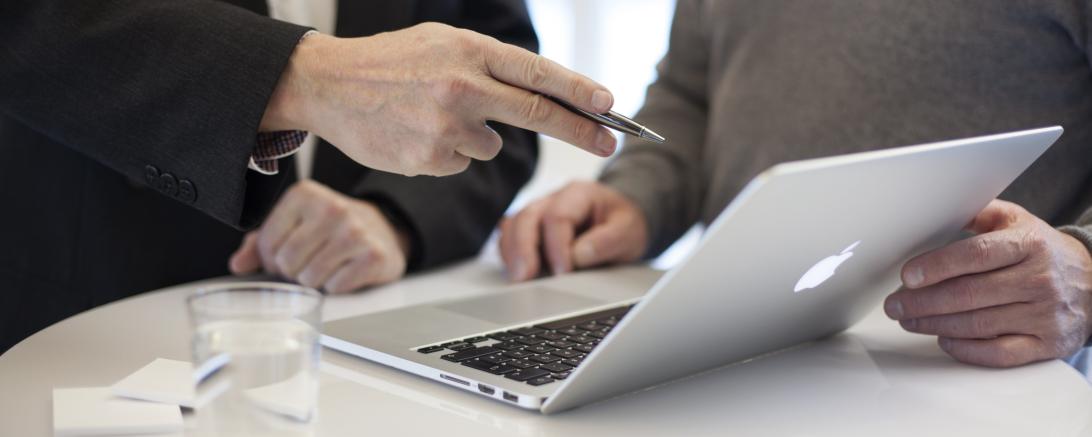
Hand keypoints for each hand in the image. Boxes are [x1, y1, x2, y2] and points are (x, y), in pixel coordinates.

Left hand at [228, 180, 409, 292]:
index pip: (267, 244)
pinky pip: (336, 287)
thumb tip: (238, 265)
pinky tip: (345, 270)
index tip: (286, 255)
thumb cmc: (330, 229)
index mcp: (304, 194)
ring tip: (327, 266)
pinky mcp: (374, 255)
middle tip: (307, 263)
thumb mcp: (294, 225)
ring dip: (314, 281)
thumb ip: (260, 242)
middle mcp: (331, 208)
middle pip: (287, 262)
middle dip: (293, 272)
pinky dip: (337, 286)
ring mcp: (355, 232)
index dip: (271, 259)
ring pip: (310, 278)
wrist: (382, 230)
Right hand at [261, 23, 617, 176]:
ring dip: (476, 136)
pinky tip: (417, 132)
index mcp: (469, 51)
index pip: (538, 73)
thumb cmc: (390, 62)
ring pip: (491, 144)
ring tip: (432, 114)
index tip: (610, 105)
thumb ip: (489, 64)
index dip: (580, 91)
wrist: (327, 84)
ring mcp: (446, 126)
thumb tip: (542, 91)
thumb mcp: (442, 43)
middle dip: (581, 130)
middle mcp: (462, 87)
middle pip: (538, 114)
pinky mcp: (429, 158)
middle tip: (612, 141)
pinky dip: (448, 152)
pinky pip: (461, 162)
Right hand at [498, 181, 647, 280]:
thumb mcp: (629, 231)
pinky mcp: (531, 229)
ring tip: (517, 278)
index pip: (558, 216)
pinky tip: (516, 272)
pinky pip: (510, 236)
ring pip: (513, 225)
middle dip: (523, 249)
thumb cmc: (623, 224)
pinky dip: (509, 254)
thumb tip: (578, 256)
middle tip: (524, 277)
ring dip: (512, 252)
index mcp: (579, 193)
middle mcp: (553, 199)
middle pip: (527, 217)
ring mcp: (539, 213)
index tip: (563, 272)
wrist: (621, 221)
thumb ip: (607, 241)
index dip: (557, 246)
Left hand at [884, 199, 1091, 366]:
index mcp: (1028, 245)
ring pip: (978, 324)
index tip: (907, 276)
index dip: (937, 266)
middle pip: (969, 294)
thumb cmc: (1043, 250)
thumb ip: (977, 214)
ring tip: (908, 319)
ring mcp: (1044, 315)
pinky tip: (943, 340)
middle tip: (895, 304)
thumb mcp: (1017, 221)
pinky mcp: (1047, 344)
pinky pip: (999, 353)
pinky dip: (966, 350)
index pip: (975, 255)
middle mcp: (1039, 280)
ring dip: (934, 324)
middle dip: (923, 301)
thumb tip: (934, 209)